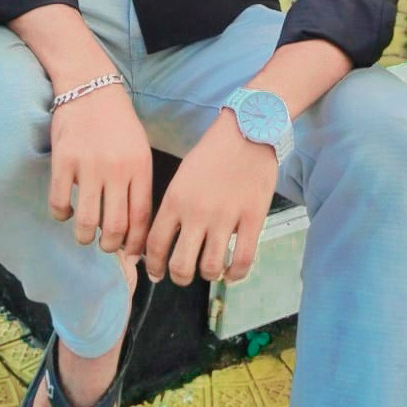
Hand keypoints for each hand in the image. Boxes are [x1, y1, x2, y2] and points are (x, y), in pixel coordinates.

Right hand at [48, 86, 154, 258]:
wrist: (90, 86)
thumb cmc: (118, 123)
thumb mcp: (139, 150)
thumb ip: (138, 186)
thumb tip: (135, 231)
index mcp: (140, 167)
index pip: (141, 219)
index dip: (136, 245)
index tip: (131, 255)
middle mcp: (117, 169)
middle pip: (114, 228)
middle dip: (109, 247)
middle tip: (104, 245)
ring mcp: (89, 165)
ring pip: (86, 223)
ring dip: (84, 236)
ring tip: (84, 232)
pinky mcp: (63, 160)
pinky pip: (60, 204)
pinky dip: (62, 215)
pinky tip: (65, 210)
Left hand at [143, 110, 278, 286]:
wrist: (248, 129)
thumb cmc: (214, 150)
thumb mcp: (184, 175)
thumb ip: (176, 206)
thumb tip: (170, 238)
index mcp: (176, 199)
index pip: (155, 245)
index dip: (154, 266)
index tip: (157, 273)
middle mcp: (197, 212)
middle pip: (180, 265)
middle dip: (179, 277)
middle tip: (184, 275)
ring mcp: (225, 217)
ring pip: (210, 268)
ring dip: (208, 276)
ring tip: (210, 270)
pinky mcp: (252, 219)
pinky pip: (241, 261)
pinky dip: (234, 274)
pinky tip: (231, 272)